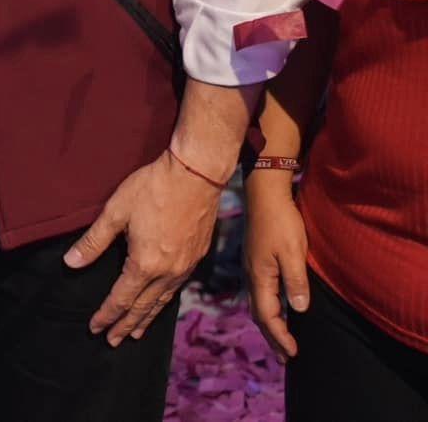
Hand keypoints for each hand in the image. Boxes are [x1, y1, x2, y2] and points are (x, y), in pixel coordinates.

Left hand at [64, 150, 221, 344]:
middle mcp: (168, 272)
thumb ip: (93, 242)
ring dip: (147, 318)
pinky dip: (164, 303)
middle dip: (126, 325)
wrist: (196, 175)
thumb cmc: (152, 188)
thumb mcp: (115, 212)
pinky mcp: (196, 257)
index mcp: (145, 263)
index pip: (122, 298)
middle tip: (112, 340)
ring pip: (162, 301)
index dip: (107, 315)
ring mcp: (185, 266)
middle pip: (143, 307)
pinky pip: (176, 289)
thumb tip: (70, 263)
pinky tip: (159, 304)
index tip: (95, 328)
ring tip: (135, 333)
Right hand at [243, 174, 309, 357]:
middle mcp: (251, 275)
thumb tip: (299, 310)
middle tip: (286, 357)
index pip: (267, 316)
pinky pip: (260, 294)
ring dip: (269, 324)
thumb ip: (295, 282)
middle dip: (272, 337)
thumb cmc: (281, 222)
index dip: (280, 336)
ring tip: (280, 339)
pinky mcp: (255, 261)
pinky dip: (268, 309)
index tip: (293, 354)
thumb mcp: (293, 252)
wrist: (264, 194)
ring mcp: (252, 268)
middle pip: (259, 314)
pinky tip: (275, 309)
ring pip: (258, 304)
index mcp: (259, 276)